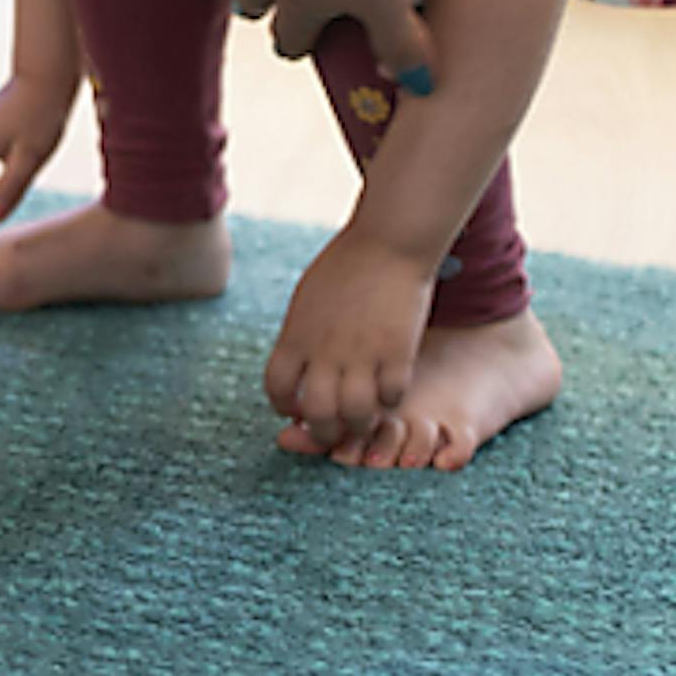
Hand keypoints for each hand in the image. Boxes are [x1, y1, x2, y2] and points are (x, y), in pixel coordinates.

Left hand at [263, 230, 434, 456]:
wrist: (387, 242)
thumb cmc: (345, 265)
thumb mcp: (306, 300)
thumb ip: (300, 335)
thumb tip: (296, 366)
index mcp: (295, 336)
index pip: (277, 388)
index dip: (283, 405)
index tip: (294, 410)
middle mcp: (325, 352)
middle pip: (317, 414)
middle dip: (322, 432)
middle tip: (331, 432)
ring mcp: (363, 355)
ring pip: (356, 415)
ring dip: (358, 425)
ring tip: (362, 421)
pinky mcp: (398, 353)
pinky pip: (391, 396)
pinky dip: (389, 401)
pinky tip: (389, 392)